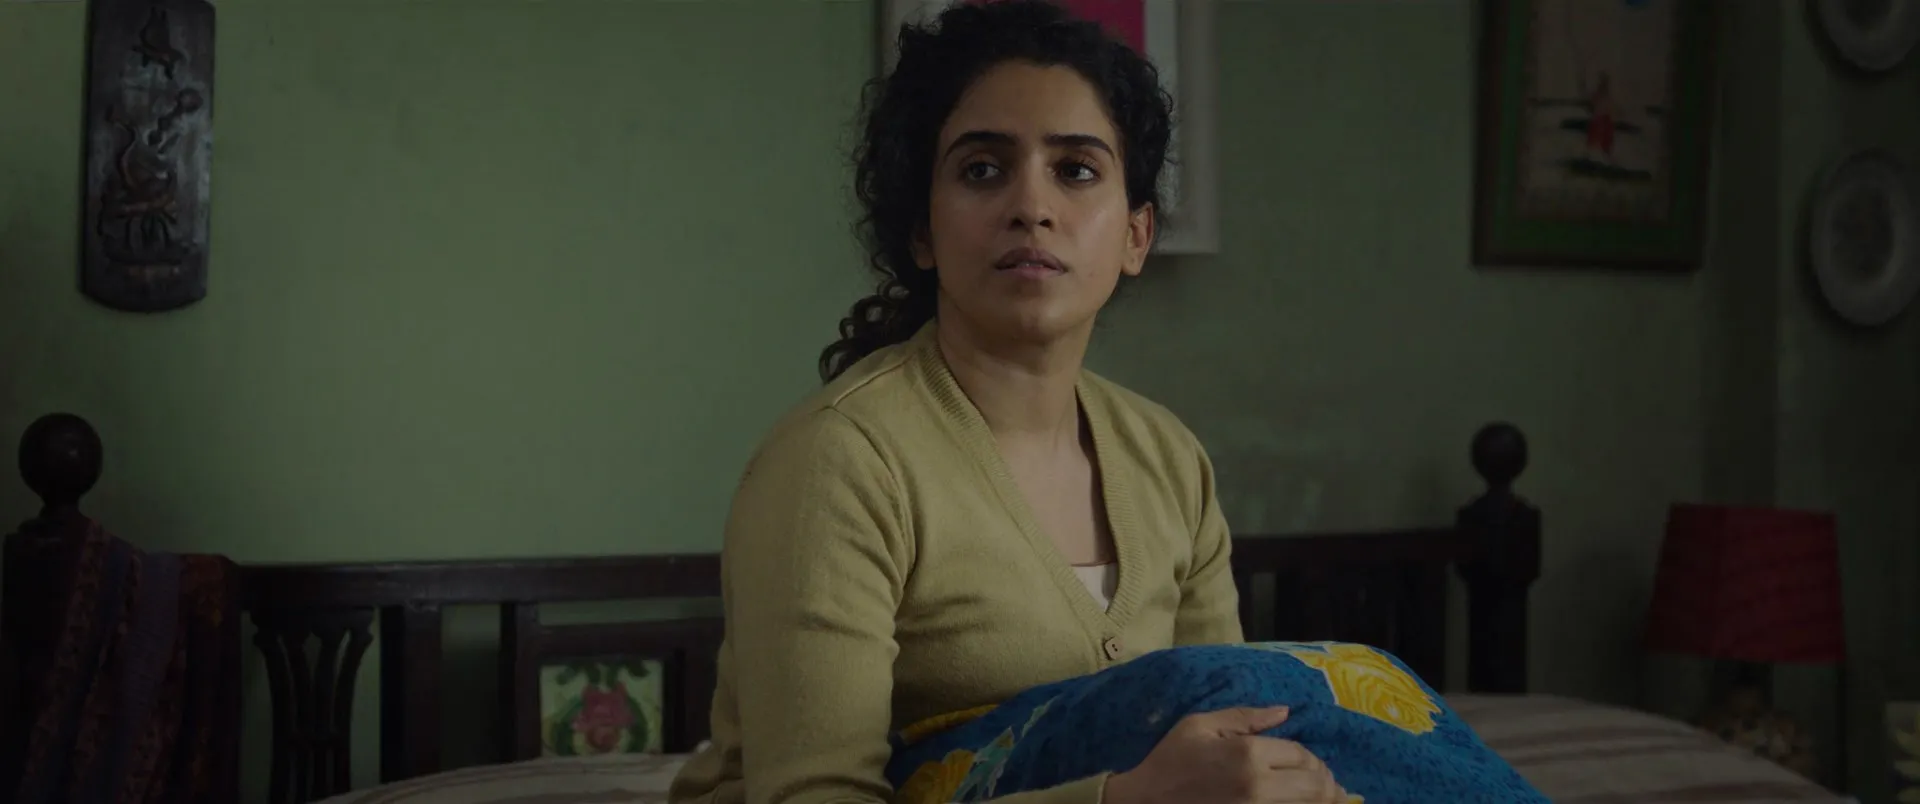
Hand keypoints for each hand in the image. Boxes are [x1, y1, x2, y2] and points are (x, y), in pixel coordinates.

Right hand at [1104, 707, 1346, 803]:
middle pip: (1315, 784)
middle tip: (1330, 784)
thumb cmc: (1170, 761)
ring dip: (1325, 800)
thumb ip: (1245, 717)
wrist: (1146, 803)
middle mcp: (1259, 786)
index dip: (1311, 758)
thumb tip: (1285, 712)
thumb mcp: (1200, 725)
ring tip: (1333, 798)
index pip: (1300, 754)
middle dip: (1327, 782)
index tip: (1309, 761)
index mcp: (1247, 754)